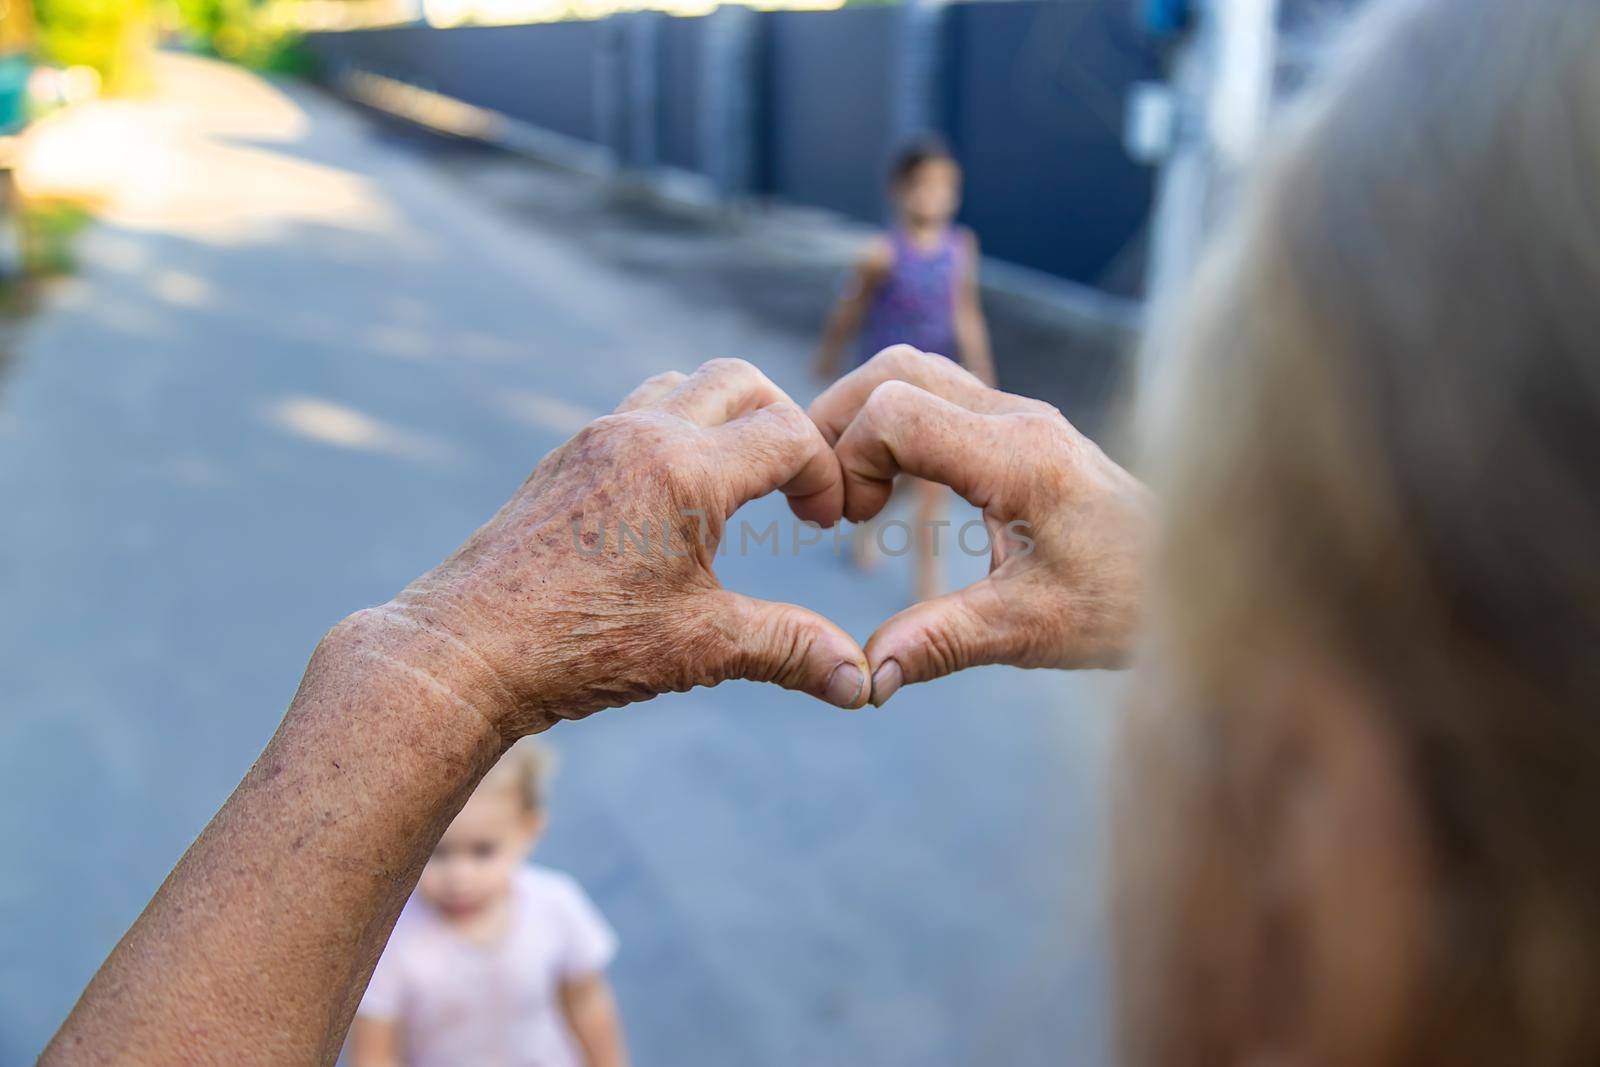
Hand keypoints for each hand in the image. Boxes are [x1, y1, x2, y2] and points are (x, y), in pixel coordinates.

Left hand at [359, 359, 871, 736]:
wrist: (463, 650)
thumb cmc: (582, 648)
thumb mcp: (701, 649)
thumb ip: (790, 650)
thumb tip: (862, 684)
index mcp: (685, 471)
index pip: (788, 434)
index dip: (825, 474)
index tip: (822, 524)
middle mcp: (641, 436)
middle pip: (739, 381)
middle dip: (784, 423)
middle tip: (794, 487)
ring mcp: (596, 440)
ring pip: (680, 385)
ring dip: (725, 418)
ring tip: (739, 486)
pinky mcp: (565, 460)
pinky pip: (635, 414)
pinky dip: (675, 433)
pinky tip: (674, 506)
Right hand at [807, 346, 1150, 704]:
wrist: (1204, 583)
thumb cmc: (1128, 606)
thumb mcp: (1031, 631)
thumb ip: (942, 642)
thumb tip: (866, 680)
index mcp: (1018, 458)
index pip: (895, 412)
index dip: (847, 458)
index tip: (846, 521)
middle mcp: (1019, 419)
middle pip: (896, 369)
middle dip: (839, 421)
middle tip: (826, 496)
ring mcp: (1023, 417)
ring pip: (917, 372)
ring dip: (866, 418)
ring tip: (853, 492)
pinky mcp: (1024, 431)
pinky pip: (941, 395)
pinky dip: (896, 426)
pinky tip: (892, 489)